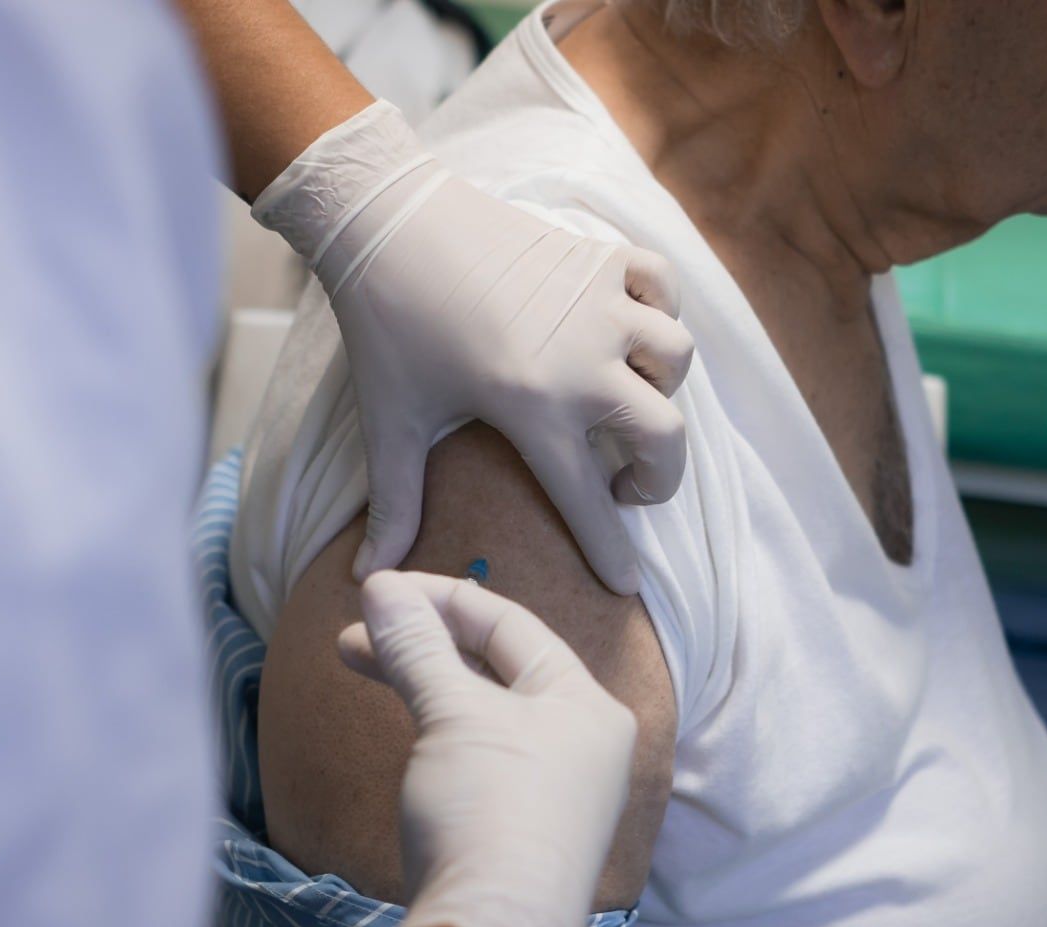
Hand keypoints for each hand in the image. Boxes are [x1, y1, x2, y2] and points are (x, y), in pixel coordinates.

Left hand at [255, 102, 693, 594]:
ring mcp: (600, 302)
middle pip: (666, 434)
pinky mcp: (598, 256)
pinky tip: (629, 328)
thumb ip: (394, 504)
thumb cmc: (389, 328)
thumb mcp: (393, 422)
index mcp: (535, 408)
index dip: (611, 551)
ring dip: (661, 389)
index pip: (588, 501)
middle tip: (623, 485)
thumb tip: (371, 579)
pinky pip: (662, 284)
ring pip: (676, 356)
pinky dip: (660, 309)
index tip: (626, 584)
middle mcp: (584, 358)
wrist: (388, 222)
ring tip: (624, 401)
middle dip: (657, 476)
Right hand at [338, 570, 637, 926]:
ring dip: (422, 680)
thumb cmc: (489, 812)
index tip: (377, 590)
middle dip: (422, 642)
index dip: (441, 599)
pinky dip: (437, 726)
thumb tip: (382, 585)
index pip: (510, 624)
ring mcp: (554, 788)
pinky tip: (403, 719)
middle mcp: (582, 742)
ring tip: (360, 660)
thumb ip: (417, 646)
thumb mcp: (451, 715)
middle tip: (355, 632)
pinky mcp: (519, 828)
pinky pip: (478, 752)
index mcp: (586, 703)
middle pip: (495, 665)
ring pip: (482, 709)